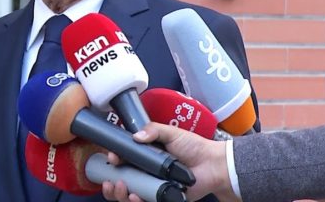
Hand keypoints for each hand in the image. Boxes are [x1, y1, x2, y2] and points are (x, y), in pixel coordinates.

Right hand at [103, 122, 238, 201]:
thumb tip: (135, 136)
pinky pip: (145, 201)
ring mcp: (153, 186)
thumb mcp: (171, 133)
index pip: (123, 159)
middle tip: (111, 181)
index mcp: (145, 155)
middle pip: (121, 180)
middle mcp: (146, 171)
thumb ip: (153, 130)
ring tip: (122, 189)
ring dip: (120, 194)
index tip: (112, 158)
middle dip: (111, 183)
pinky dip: (136, 201)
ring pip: (129, 194)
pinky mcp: (162, 197)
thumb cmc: (194, 147)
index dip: (114, 160)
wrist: (213, 165)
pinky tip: (135, 196)